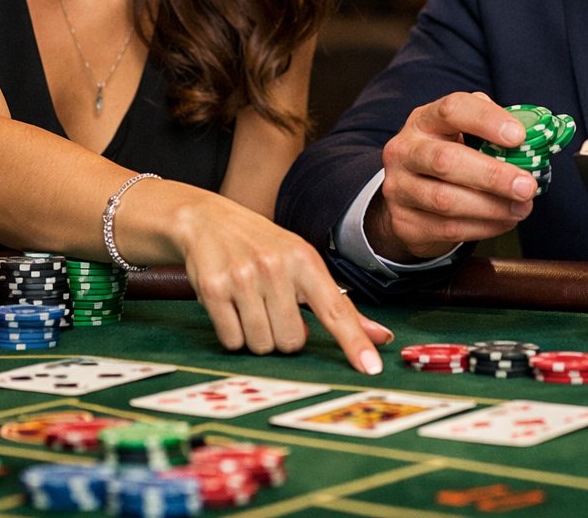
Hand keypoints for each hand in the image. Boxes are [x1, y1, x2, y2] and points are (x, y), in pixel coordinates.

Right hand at [174, 201, 393, 373]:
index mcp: (304, 259)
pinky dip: (233, 334)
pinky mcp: (213, 289)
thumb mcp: (303, 264)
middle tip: (273, 309)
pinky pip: (232, 341)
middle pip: (292, 341)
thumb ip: (339, 304)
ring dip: (258, 336)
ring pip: (261, 345)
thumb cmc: (263, 247)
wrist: (207, 220)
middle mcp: (275, 266)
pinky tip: (231, 307)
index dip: (354, 342)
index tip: (371, 367)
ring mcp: (243, 277)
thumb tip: (380, 336)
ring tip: (251, 306)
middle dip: (283, 335)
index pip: (336, 309)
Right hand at [368, 92, 539, 261]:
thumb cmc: (449, 156)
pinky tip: (504, 221)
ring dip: (492, 207)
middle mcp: (405, 150)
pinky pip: (447, 228)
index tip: (519, 136)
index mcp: (425, 120)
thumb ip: (491, 130)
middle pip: (445, 160)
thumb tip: (534, 134)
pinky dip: (483, 227)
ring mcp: (399, 188)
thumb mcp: (463, 134)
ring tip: (522, 207)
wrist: (409, 196)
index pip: (452, 110)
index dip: (486, 120)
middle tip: (527, 186)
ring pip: (445, 200)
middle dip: (492, 175)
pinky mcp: (404, 222)